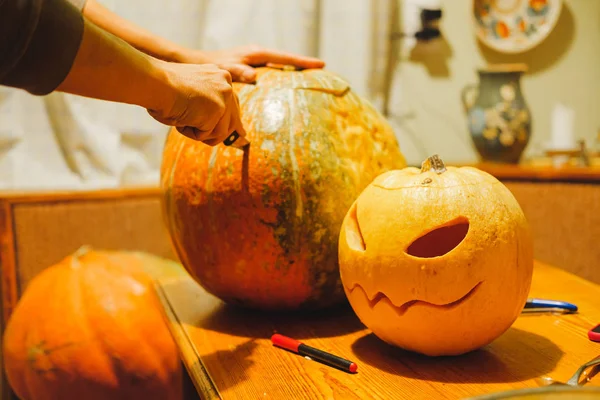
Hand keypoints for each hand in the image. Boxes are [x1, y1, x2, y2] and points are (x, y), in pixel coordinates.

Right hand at [148, 61, 245, 144]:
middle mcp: (226, 84)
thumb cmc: (162, 88)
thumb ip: (205, 103)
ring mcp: (223, 96)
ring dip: (200, 132)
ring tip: (182, 118)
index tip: (241, 131)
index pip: (232, 101)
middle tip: (227, 141)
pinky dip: (192, 133)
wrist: (155, 82)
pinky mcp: (218, 110)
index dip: (234, 119)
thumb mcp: (190, 92)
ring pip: (220, 131)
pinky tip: (181, 119)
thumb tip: (212, 125)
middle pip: (233, 118)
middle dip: (225, 133)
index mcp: (219, 76)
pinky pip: (207, 134)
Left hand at [180, 45, 324, 82]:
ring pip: (279, 64)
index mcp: (255, 54)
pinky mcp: (250, 66)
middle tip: (322, 69)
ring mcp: (254, 60)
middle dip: (303, 63)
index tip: (320, 64)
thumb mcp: (224, 70)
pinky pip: (271, 70)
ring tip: (309, 76)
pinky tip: (286, 83)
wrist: (197, 63)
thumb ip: (238, 71)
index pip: (284, 57)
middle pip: (286, 59)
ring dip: (293, 68)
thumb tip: (254, 76)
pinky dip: (282, 73)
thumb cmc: (210, 67)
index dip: (303, 61)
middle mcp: (257, 54)